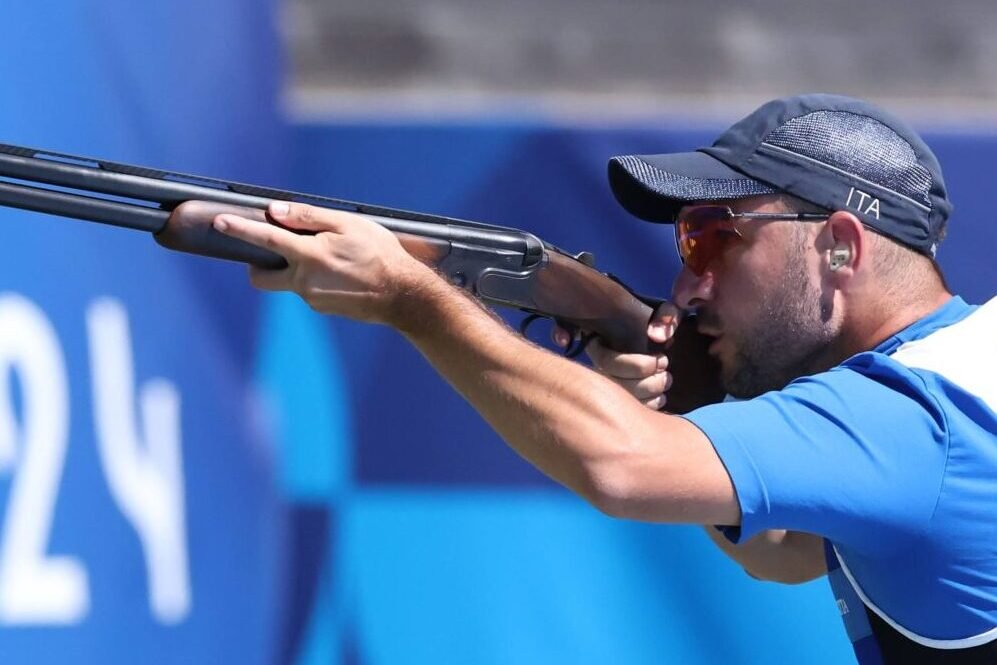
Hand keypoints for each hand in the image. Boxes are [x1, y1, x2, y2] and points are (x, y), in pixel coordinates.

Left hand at [212, 201, 433, 324]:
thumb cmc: (380, 255)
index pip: (265, 239)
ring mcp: (311, 299)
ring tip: (335, 259)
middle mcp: (304, 281)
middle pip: (261, 277)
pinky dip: (316, 280)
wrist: (403, 296)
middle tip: (276, 252)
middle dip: (258, 264)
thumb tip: (276, 211)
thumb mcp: (349, 225)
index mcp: (309, 255)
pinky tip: (343, 275)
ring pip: (289, 281)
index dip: (240, 229)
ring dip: (299, 268)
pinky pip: (308, 291)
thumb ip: (309, 217)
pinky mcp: (322, 308)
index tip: (220, 221)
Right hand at [554, 302, 679, 409]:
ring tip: (665, 378)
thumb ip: (665, 316)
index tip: (659, 358)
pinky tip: (661, 395)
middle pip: (618, 385)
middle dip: (650, 380)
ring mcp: (607, 386)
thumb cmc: (654, 323)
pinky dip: (653, 404)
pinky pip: (634, 410)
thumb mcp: (661, 310)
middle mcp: (598, 368)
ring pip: (627, 400)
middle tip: (664, 368)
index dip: (637, 364)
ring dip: (653, 391)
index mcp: (600, 344)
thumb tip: (658, 336)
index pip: (608, 362)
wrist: (656, 338)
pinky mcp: (621, 401)